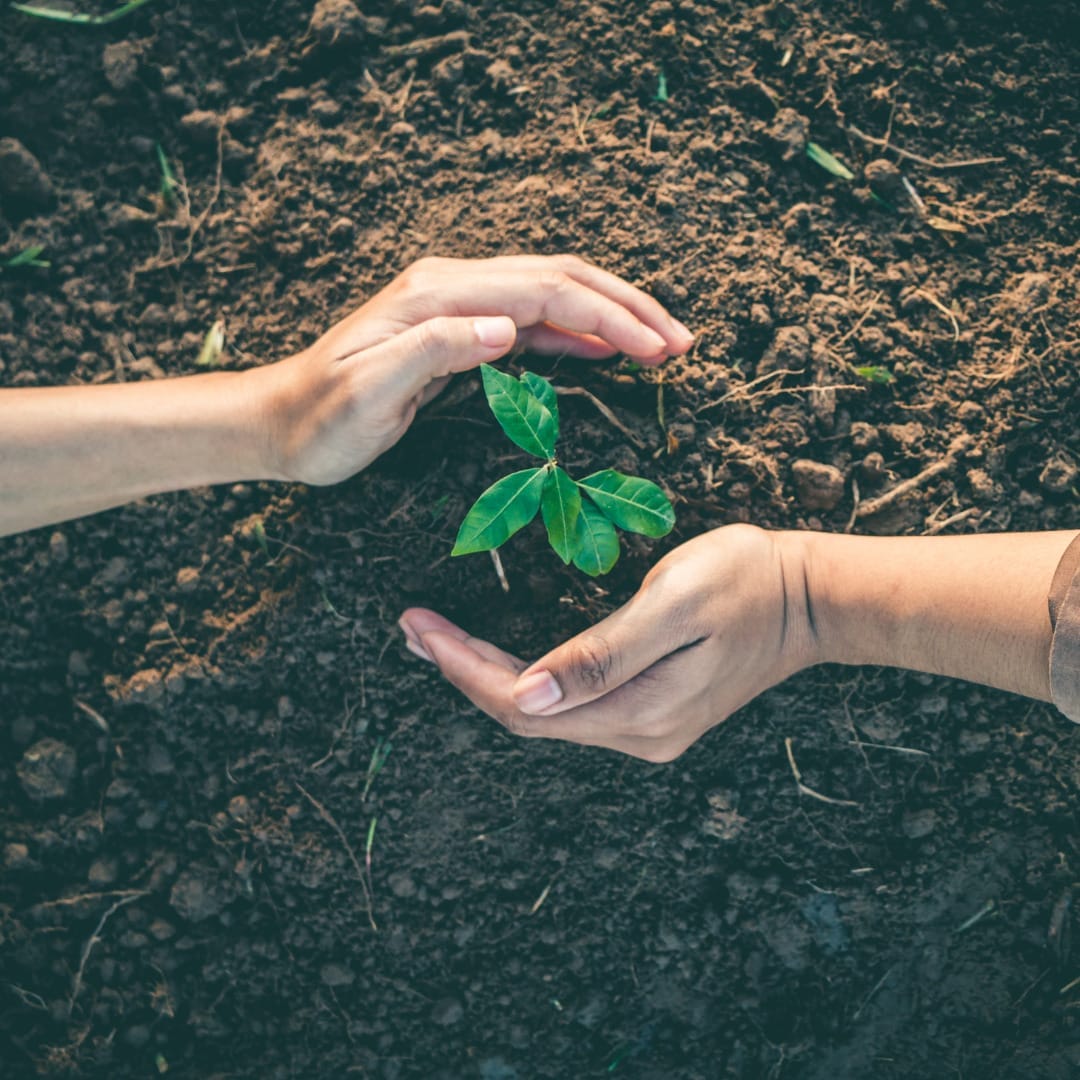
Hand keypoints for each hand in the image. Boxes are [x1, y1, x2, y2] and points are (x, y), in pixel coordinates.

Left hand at [256, 254, 693, 485]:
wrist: (280, 423)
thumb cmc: (321, 420)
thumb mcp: (368, 393)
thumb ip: (435, 351)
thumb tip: (506, 327)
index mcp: (438, 294)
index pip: (544, 290)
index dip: (608, 315)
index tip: (657, 347)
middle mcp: (452, 285)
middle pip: (559, 277)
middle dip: (626, 306)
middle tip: (680, 341)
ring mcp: (457, 303)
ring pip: (552, 293)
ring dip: (609, 314)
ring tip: (661, 343)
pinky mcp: (458, 329)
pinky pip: (532, 321)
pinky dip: (576, 331)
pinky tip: (604, 349)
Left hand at [398, 525, 818, 760]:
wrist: (810, 597)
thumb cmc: (746, 581)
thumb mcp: (674, 604)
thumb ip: (602, 653)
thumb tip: (528, 693)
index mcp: (638, 709)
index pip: (523, 703)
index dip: (463, 667)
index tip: (418, 627)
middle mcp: (638, 733)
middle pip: (526, 714)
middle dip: (462, 672)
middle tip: (412, 628)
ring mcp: (646, 728)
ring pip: (544, 714)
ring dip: (486, 677)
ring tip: (436, 641)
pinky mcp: (652, 711)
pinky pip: (569, 708)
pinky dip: (524, 681)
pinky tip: (498, 659)